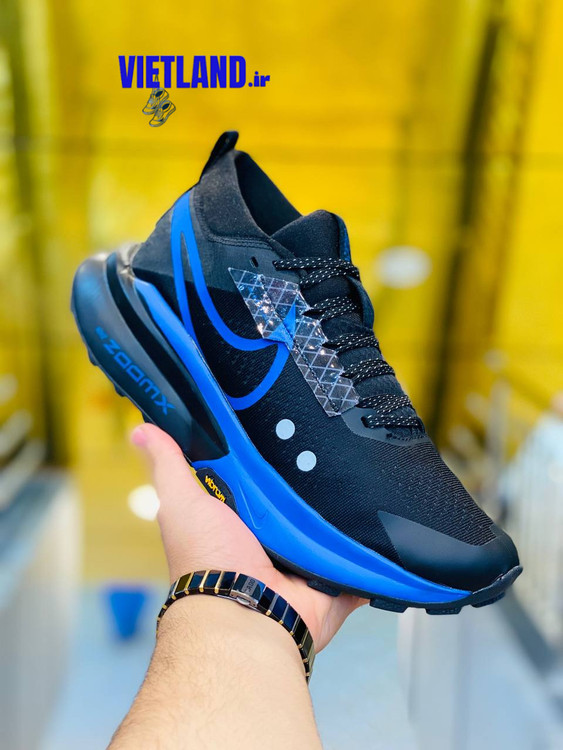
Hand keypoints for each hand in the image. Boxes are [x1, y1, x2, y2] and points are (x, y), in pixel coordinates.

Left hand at [132, 423, 365, 650]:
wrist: (247, 613)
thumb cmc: (207, 560)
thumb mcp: (181, 502)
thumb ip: (169, 465)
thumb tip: (144, 429)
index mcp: (238, 517)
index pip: (257, 475)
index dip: (267, 453)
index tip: (283, 417)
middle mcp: (271, 538)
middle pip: (298, 496)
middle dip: (313, 475)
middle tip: (330, 440)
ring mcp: (303, 559)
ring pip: (331, 523)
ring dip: (341, 508)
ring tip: (362, 471)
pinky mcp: (332, 578)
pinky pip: (357, 558)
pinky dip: (370, 547)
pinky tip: (385, 522)